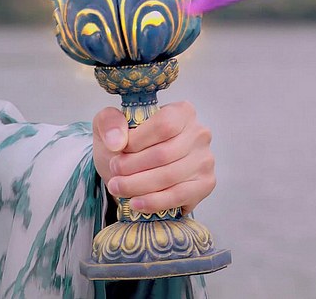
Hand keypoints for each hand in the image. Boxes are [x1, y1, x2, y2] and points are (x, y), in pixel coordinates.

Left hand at [92, 102, 215, 214]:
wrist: (139, 171)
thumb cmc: (129, 145)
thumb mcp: (111, 125)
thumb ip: (109, 122)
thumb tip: (117, 141)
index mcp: (182, 112)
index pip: (164, 125)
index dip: (138, 141)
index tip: (118, 150)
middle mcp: (199, 133)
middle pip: (165, 154)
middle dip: (133, 167)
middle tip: (114, 172)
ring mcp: (205, 159)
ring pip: (169, 176)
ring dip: (138, 185)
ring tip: (118, 187)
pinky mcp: (205, 184)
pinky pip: (178, 195)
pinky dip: (154, 201)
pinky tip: (136, 203)